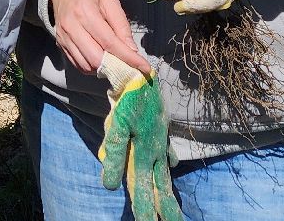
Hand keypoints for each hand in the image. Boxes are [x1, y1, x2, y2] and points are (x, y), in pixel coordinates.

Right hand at [49, 0, 150, 75]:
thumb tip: (132, 50)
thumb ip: (122, 26)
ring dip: (104, 69)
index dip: (128, 58)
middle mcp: (72, 27)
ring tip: (116, 63)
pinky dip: (92, 68)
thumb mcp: (111, 2)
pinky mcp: (61, 45)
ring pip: (86, 65)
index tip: (144, 67)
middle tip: (130, 67)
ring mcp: (64, 38)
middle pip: (96, 58)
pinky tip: (102, 61)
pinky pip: (78, 65)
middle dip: (116, 67)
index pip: (109, 42)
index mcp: (86, 12)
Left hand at [96, 54, 181, 220]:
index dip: (146, 208)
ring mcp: (161, 142)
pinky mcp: (162, 132)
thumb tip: (109, 185)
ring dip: (168, 191)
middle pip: (161, 186)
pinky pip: (167, 152)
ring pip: (165, 173)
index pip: (144, 189)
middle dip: (165, 208)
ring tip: (174, 207)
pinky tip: (171, 166)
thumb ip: (114, 154)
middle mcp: (156, 151)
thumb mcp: (117, 126)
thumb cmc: (128, 101)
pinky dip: (169, 162)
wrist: (141, 76)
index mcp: (145, 153)